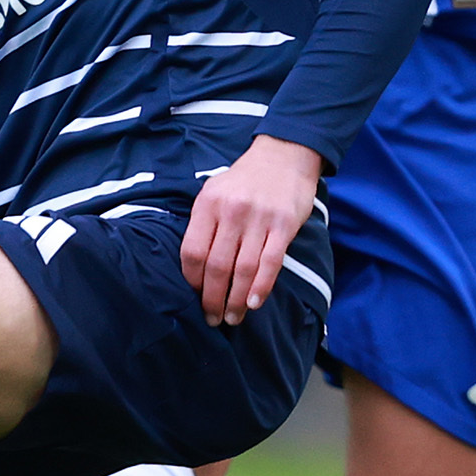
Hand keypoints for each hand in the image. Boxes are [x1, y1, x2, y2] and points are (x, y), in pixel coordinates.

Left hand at [180, 134, 325, 325]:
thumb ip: (203, 224)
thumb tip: (192, 267)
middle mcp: (231, 212)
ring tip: (232, 318)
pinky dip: (261, 287)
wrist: (283, 156)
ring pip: (243, 269)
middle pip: (216, 266)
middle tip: (212, 318)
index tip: (193, 297)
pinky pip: (270, 263)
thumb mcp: (213, 192)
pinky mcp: (284, 225)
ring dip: (236, 300)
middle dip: (212, 298)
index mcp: (208, 205)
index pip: (193, 251)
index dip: (191, 281)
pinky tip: (254, 303)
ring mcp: (259, 219)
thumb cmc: (243, 180)